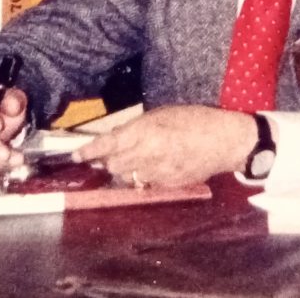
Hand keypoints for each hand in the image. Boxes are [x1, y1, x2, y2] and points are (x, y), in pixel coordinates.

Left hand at [73, 105, 256, 186]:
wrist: (224, 140)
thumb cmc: (194, 119)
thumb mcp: (162, 114)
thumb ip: (136, 128)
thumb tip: (115, 138)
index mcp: (145, 131)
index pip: (108, 144)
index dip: (89, 152)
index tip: (75, 156)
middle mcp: (148, 154)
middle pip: (112, 165)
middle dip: (106, 161)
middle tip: (105, 155)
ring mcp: (158, 172)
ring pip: (126, 177)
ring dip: (122, 170)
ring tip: (131, 159)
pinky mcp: (167, 185)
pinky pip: (144, 184)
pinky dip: (141, 177)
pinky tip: (149, 167)